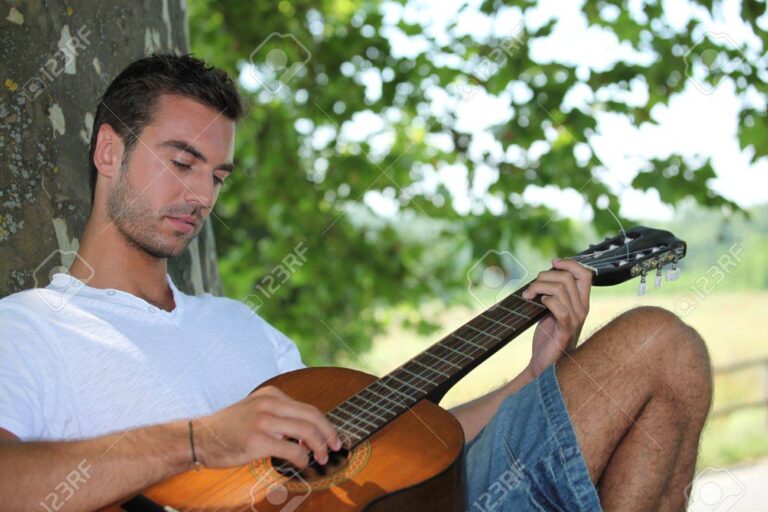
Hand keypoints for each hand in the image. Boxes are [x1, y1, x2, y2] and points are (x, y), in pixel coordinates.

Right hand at [195, 385, 341, 468]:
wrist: (199, 437)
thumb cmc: (229, 429)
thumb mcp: (256, 410)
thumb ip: (279, 416)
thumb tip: (307, 434)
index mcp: (271, 394)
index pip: (307, 407)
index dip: (324, 424)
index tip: (332, 437)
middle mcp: (269, 403)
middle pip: (312, 415)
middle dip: (329, 433)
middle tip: (336, 447)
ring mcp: (263, 421)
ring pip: (306, 431)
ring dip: (319, 447)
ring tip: (321, 458)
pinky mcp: (258, 440)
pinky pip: (291, 449)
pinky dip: (302, 457)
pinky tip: (301, 463)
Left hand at [522, 258, 591, 377]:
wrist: (543, 363)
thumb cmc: (547, 335)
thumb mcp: (552, 309)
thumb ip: (553, 293)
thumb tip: (544, 274)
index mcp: (581, 302)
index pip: (585, 274)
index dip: (570, 263)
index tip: (553, 262)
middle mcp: (583, 309)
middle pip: (568, 277)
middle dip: (544, 277)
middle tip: (530, 288)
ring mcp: (576, 320)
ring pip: (561, 289)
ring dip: (539, 287)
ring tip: (528, 296)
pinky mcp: (565, 331)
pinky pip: (560, 308)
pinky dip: (547, 301)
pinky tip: (538, 303)